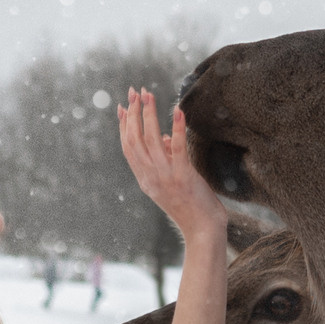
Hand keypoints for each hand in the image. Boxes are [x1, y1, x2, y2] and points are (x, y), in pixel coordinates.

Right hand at [116, 88, 226, 237]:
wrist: (202, 231)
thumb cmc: (191, 207)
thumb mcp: (173, 182)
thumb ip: (167, 160)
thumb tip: (168, 136)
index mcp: (145, 179)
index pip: (128, 147)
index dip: (123, 125)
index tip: (121, 106)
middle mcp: (150, 177)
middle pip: (135, 140)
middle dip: (132, 113)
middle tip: (134, 91)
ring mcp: (166, 177)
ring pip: (151, 140)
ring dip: (149, 115)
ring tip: (148, 95)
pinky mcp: (183, 177)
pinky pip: (178, 148)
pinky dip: (177, 128)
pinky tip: (178, 110)